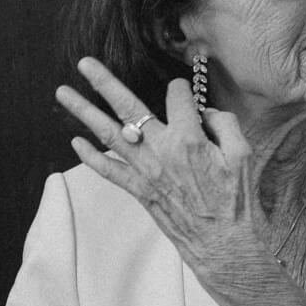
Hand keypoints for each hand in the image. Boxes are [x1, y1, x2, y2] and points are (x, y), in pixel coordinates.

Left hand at [54, 58, 270, 295]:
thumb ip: (224, 124)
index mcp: (189, 138)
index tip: (185, 93)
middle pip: (128, 107)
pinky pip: (109, 171)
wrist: (224, 244)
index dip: (182, 89)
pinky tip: (76, 143)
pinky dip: (90, 157)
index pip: (177, 96)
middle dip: (104, 82)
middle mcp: (161, 151)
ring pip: (109, 134)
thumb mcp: (243, 155)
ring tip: (63, 93)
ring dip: (83, 112)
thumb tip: (204, 112)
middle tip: (84, 62)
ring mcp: (146, 171)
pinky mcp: (139, 191)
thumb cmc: (236, 200)